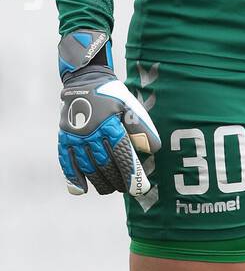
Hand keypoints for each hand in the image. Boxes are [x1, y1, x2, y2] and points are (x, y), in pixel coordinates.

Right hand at [58, 29, 160, 196]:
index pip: (123, 156)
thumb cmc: (113, 97)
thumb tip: (154, 150)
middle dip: (119, 181)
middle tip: (127, 188)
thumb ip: (142, 129)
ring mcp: (76, 137)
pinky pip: (66, 162)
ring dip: (101, 182)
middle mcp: (92, 133)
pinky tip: (81, 190)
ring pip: (88, 168)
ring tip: (111, 188)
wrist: (84, 80)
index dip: (133, 175)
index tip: (142, 189)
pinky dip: (73, 178)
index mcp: (110, 125)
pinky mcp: (64, 138)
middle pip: (106, 166)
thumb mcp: (131, 107)